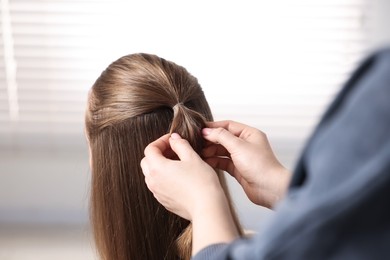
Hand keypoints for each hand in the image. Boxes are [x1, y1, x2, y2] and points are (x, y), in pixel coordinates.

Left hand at [141, 133, 238, 254]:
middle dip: (158, 153)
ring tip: (178, 163)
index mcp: (157, 168)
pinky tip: (180, 176)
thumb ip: (180, 145)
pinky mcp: (164, 201)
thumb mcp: (192, 157)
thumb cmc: (202, 183)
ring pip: (151, 174)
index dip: (161, 141)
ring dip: (160, 166)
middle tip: (173, 150)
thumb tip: (174, 139)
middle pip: (147, 161)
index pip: (150, 149)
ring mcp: (157, 193)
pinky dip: (164, 178)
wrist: (207, 207)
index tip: (172, 140)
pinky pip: (158, 186)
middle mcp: (153, 181)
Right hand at [202, 120, 290, 208]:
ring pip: (222, 151)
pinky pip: (223, 162)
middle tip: (198, 143)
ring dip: (211, 151)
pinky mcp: (239, 170)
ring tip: (200, 153)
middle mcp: (246, 144)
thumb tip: (207, 131)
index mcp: (250, 134)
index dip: (214, 127)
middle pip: (224, 138)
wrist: (269, 189)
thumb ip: (221, 136)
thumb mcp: (238, 146)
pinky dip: (215, 161)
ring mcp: (242, 157)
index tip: (200, 130)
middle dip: (211, 140)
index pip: (228, 125)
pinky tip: (206, 162)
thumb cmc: (260, 166)